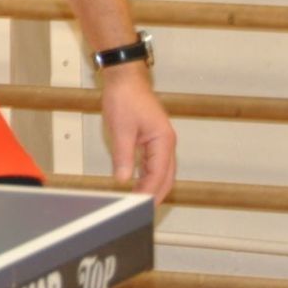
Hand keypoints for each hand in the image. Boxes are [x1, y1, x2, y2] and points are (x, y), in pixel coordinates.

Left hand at [99, 64, 175, 203]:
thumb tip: (124, 179)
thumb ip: (124, 157)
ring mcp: (161, 140)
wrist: (124, 78)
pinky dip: (148, 175)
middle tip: (141, 210)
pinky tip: (137, 182)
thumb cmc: (125, 96)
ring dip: (152, 186)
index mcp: (163, 140)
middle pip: (166, 176)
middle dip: (155, 194)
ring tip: (139, 201)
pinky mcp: (152, 138)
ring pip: (162, 171)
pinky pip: (154, 162)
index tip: (139, 205)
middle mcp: (166, 142)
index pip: (158, 175)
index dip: (149, 192)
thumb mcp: (121, 130)